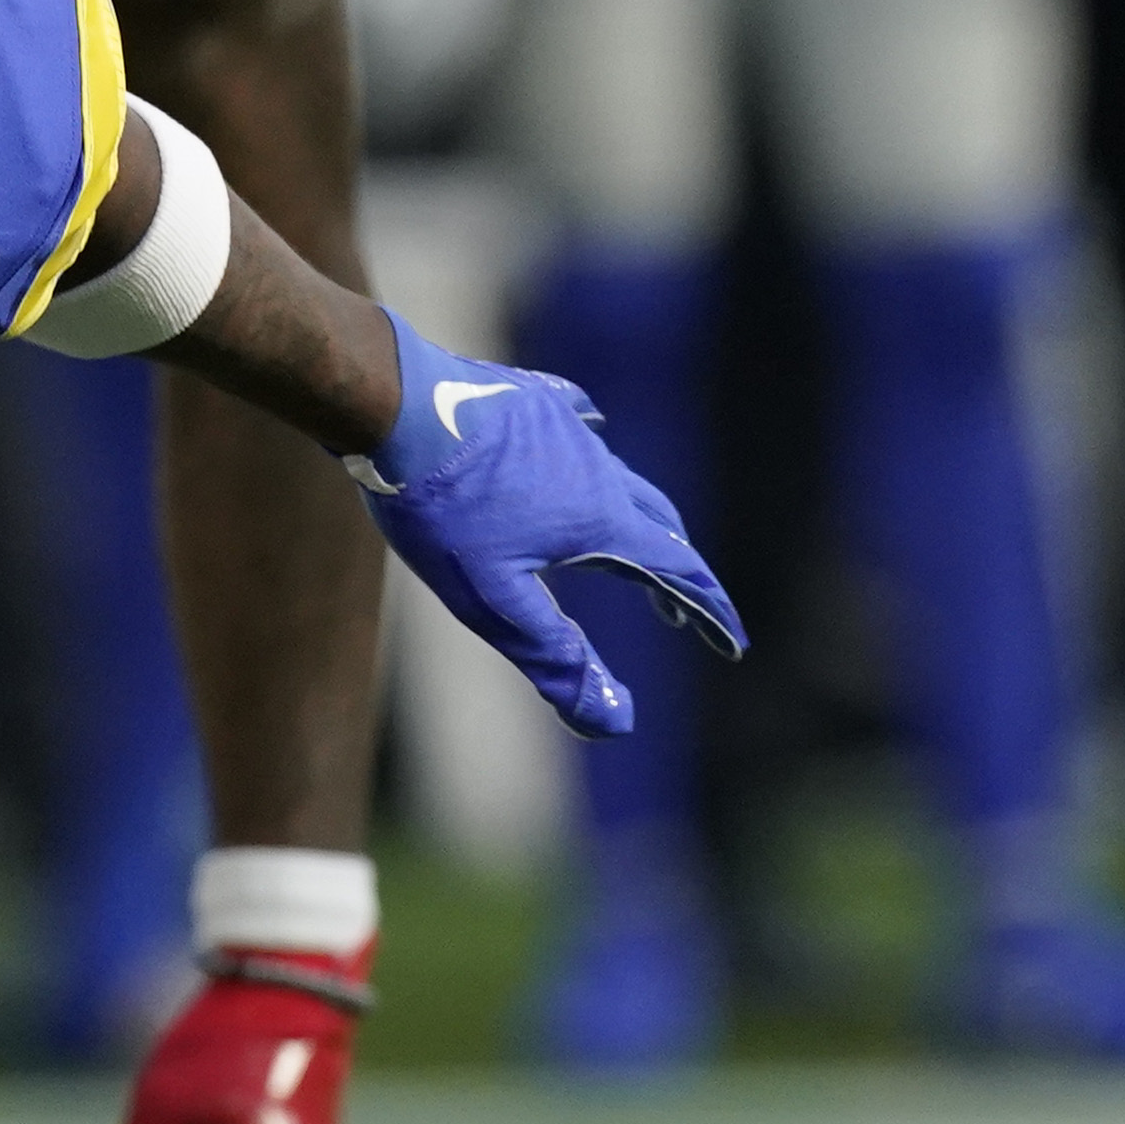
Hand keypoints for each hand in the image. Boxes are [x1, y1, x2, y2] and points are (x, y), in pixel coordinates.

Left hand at [345, 308, 744, 735]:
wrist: (394, 404)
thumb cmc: (439, 508)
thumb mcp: (492, 598)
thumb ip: (555, 657)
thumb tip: (615, 722)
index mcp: (600, 519)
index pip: (676, 571)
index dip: (706, 611)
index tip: (730, 642)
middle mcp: (598, 468)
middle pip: (657, 522)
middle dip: (675, 569)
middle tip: (675, 607)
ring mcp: (564, 428)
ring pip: (617, 474)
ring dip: (633, 514)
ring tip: (623, 539)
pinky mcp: (528, 401)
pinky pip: (576, 420)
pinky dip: (590, 445)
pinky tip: (584, 432)